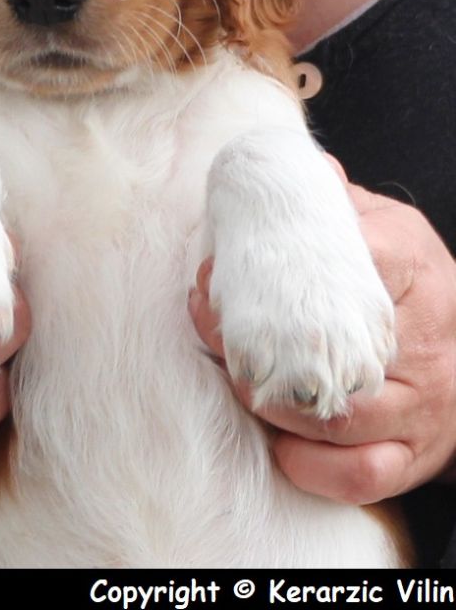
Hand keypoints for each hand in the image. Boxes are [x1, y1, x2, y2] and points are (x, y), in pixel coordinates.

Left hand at [190, 167, 455, 503]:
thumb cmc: (406, 278)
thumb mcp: (381, 224)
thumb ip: (330, 200)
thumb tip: (275, 161)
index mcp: (411, 266)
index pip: (349, 264)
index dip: (273, 273)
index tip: (217, 271)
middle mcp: (425, 340)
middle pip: (328, 354)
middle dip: (253, 347)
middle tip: (210, 324)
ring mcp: (425, 403)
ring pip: (337, 420)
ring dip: (272, 406)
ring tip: (234, 376)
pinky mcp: (416, 453)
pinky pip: (361, 474)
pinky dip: (311, 465)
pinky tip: (278, 443)